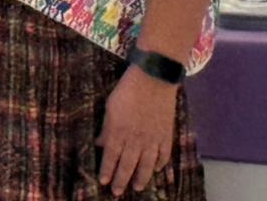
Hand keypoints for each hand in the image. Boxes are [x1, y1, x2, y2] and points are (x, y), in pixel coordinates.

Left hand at [97, 66, 177, 195]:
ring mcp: (153, 139)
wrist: (154, 78)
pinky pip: (164, 155)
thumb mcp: (110, 107)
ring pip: (146, 165)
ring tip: (137, 187)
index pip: (111, 158)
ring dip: (141, 178)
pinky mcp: (166, 135)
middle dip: (121, 180)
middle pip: (127, 165)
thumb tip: (99, 144)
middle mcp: (135, 140)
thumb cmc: (128, 89)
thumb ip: (106, 128)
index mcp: (119, 132)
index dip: (107, 171)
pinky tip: (157, 169)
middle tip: (117, 192)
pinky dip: (160, 164)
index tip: (103, 182)